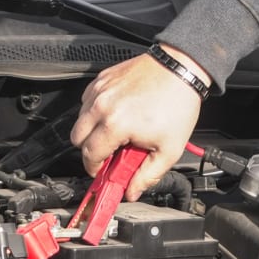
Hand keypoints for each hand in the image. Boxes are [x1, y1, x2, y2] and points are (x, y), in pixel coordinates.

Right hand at [70, 46, 208, 198]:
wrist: (181, 67)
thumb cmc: (178, 102)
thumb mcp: (169, 149)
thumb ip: (147, 176)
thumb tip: (132, 191)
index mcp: (115, 125)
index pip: (89, 156)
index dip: (96, 168)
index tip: (105, 170)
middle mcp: (102, 105)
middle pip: (76, 139)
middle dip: (91, 149)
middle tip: (112, 151)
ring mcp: (101, 89)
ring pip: (80, 118)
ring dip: (92, 129)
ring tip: (117, 130)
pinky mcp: (103, 78)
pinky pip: (88, 100)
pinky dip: (96, 110)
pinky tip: (116, 112)